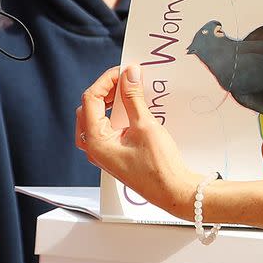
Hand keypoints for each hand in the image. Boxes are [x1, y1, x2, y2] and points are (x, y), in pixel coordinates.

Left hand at [76, 64, 197, 218]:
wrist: (173, 191)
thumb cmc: (159, 167)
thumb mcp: (145, 125)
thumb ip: (133, 97)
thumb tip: (129, 74)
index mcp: (95, 141)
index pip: (91, 99)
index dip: (106, 80)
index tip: (124, 70)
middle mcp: (94, 148)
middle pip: (89, 108)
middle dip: (106, 90)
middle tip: (126, 79)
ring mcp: (103, 153)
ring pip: (95, 118)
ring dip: (109, 102)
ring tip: (128, 90)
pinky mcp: (113, 155)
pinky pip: (105, 128)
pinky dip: (114, 114)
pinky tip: (130, 108)